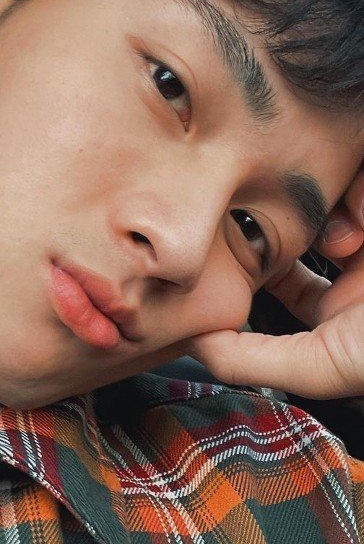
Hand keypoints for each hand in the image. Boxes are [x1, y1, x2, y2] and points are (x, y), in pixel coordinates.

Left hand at [179, 166, 363, 400]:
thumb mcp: (326, 365)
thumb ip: (254, 360)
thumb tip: (196, 342)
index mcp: (343, 308)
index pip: (288, 277)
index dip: (262, 261)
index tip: (239, 248)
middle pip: (309, 228)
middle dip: (296, 223)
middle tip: (293, 232)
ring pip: (337, 198)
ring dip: (337, 209)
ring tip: (353, 239)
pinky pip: (363, 178)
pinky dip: (359, 193)